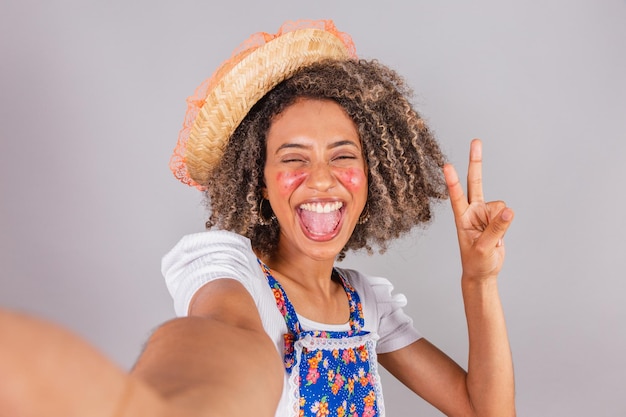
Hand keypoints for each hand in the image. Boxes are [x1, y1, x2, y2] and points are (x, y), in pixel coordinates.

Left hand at [444, 139, 513, 281]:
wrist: (483, 271)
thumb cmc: (476, 262)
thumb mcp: (484, 248)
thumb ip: (496, 229)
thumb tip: (509, 211)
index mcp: (462, 217)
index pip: (456, 196)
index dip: (453, 182)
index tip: (447, 166)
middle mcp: (472, 210)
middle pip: (475, 181)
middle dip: (476, 161)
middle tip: (476, 141)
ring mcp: (484, 212)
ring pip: (500, 206)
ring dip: (500, 223)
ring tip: (491, 238)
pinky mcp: (495, 216)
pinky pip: (507, 214)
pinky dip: (506, 225)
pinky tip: (497, 235)